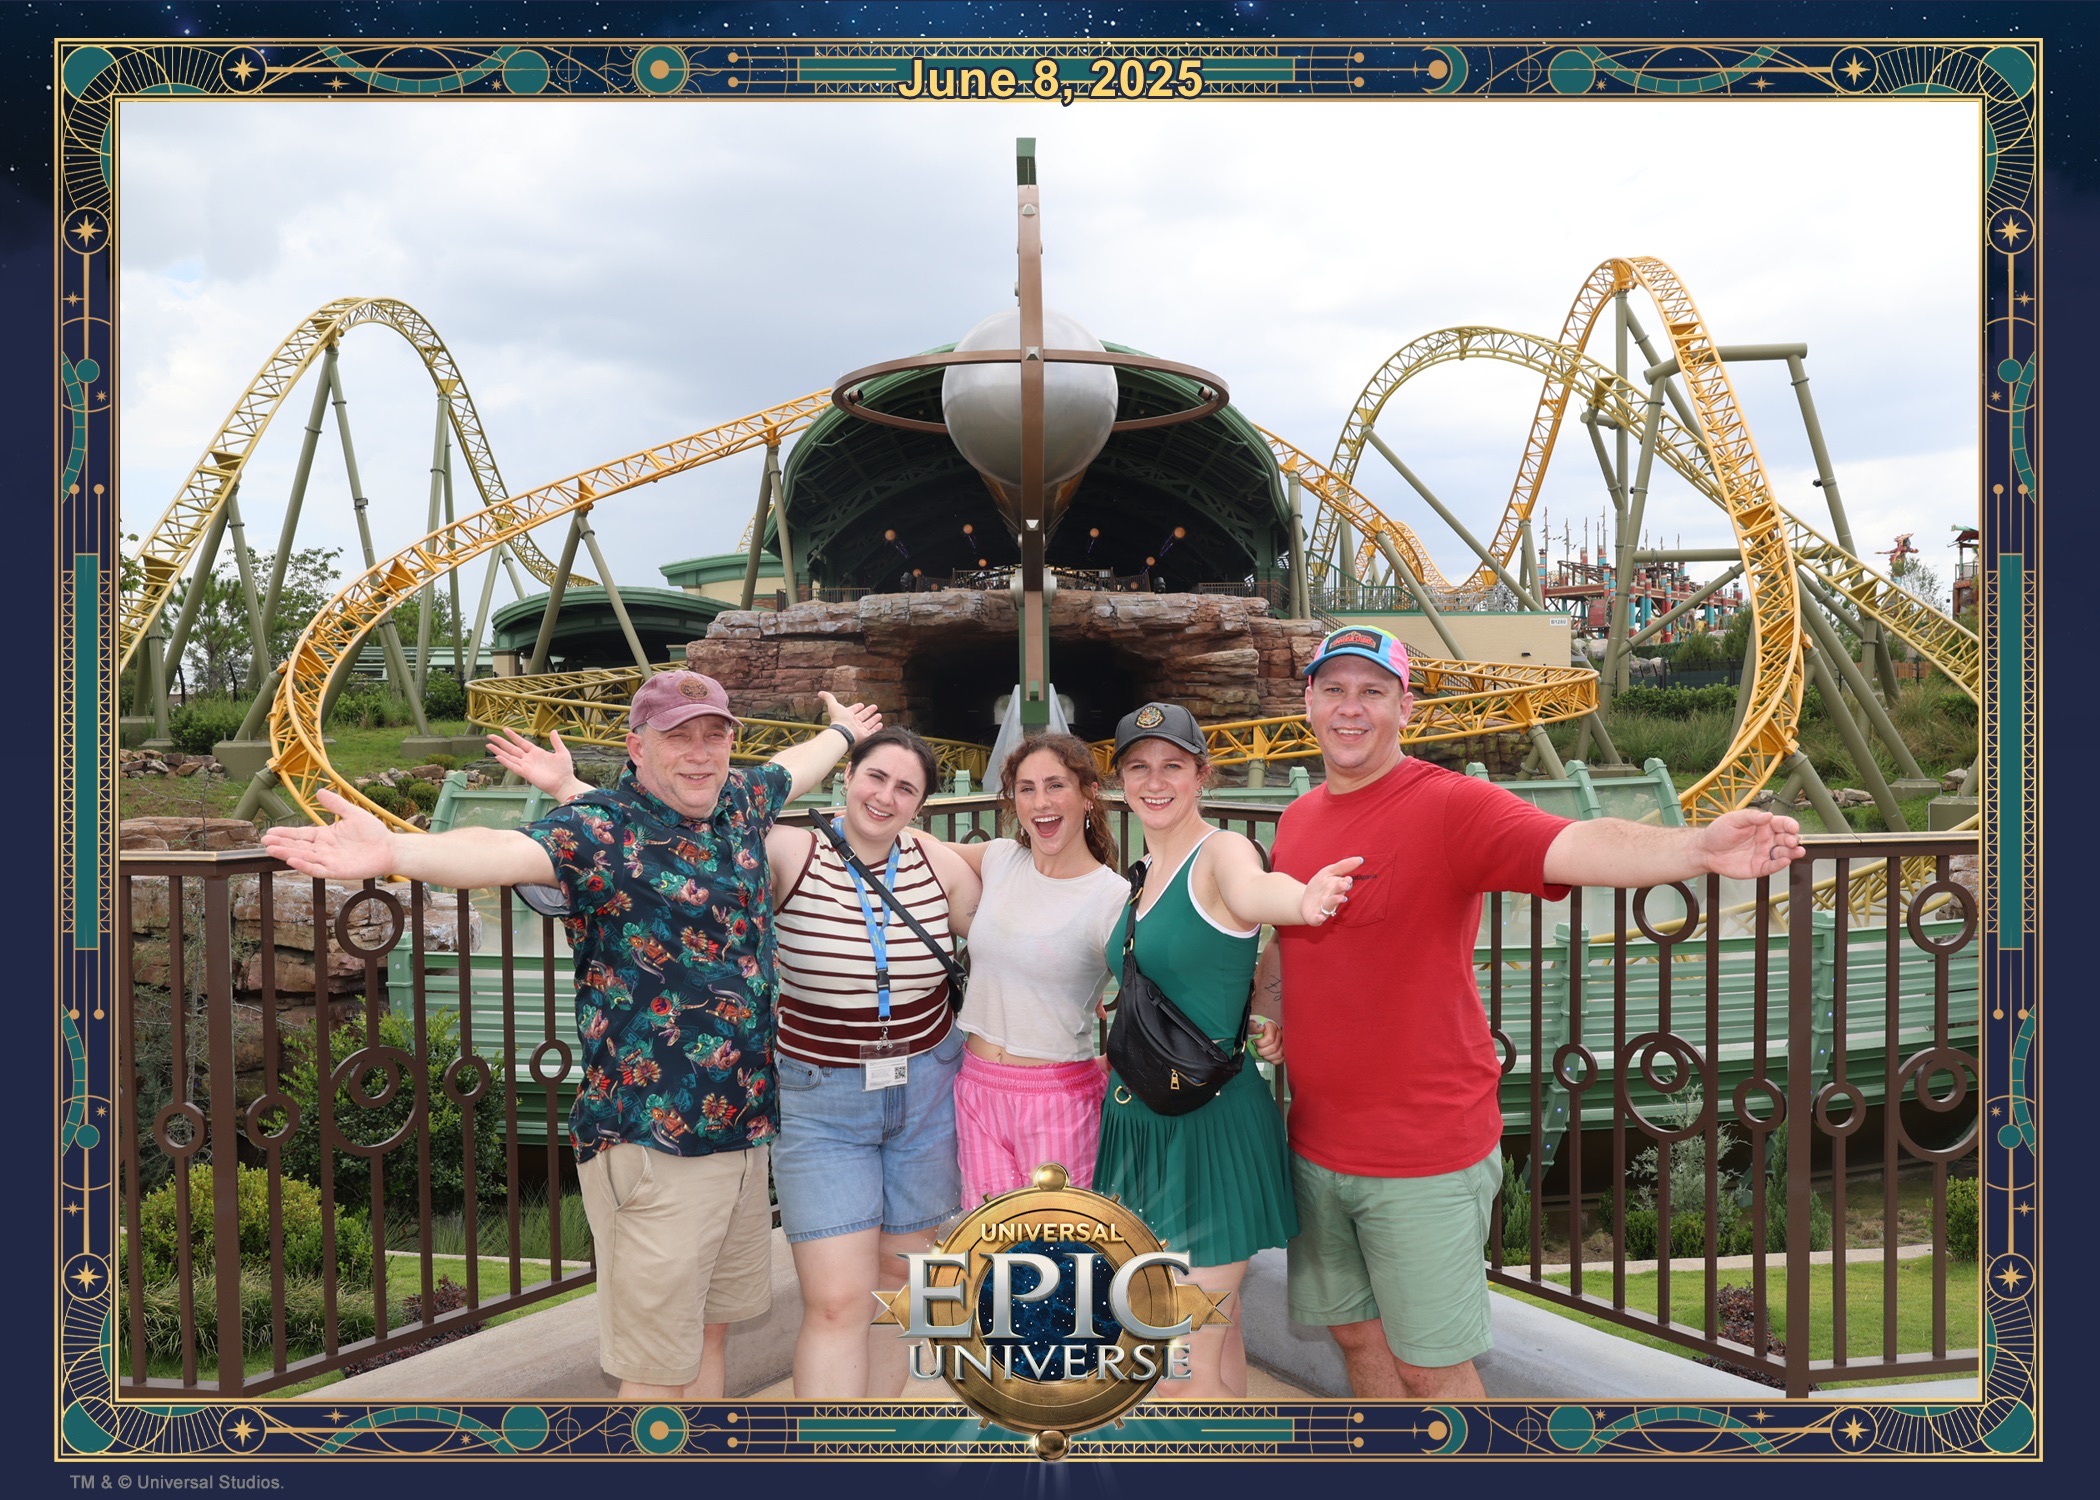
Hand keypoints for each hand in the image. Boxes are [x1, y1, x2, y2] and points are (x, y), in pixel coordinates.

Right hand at [261, 788, 397, 879]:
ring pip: (304, 858)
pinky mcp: (337, 871)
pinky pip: (318, 869)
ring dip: (288, 854)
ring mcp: (329, 860)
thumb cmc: (373, 832)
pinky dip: (305, 866)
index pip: (301, 834)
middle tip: (265, 841)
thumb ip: (335, 804)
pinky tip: (293, 860)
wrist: (389, 848)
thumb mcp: (352, 813)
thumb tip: (319, 791)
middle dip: (281, 844)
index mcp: (325, 836)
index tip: (270, 832)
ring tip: (272, 849)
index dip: (285, 833)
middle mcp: (324, 849)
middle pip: (298, 846)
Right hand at [486, 727, 575, 795]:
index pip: (522, 742)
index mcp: (536, 752)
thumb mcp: (562, 752)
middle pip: (511, 748)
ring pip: (509, 757)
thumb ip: (556, 742)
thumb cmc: (564, 769)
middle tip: (490, 736)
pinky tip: (497, 757)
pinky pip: (513, 766)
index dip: (513, 736)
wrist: (564, 783)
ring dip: (499, 751)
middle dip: (501, 742)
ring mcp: (526, 766)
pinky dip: (505, 762)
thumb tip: (553, 731)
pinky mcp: (526, 773)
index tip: (505, 729)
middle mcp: (529, 758)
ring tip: (489, 745)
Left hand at [818, 690, 881, 743]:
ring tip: (879, 715)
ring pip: (868, 723)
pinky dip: (876, 728)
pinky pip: (872, 731)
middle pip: (862, 716)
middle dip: (868, 711)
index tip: (861, 704)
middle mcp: (854, 723)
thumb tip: (820, 692)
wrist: (843, 732)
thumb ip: (828, 698)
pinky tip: (881, 724)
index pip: (853, 710)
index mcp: (847, 716)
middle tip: (874, 706)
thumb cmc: (838, 719)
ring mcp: (859, 729)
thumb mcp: (834, 705)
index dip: (857, 707)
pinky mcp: (864, 735)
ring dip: (874, 719)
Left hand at [1251, 1016, 1283, 1063]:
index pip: (1270, 1039)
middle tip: (1257, 1048)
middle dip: (1262, 1051)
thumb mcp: (1250, 1026)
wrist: (1257, 1033)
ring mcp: (1282, 1043)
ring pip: (1279, 1054)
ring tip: (1262, 1052)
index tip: (1254, 1041)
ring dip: (1267, 1056)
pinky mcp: (1283, 1050)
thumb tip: (1261, 1028)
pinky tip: (1267, 1056)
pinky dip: (1273, 1060)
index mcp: (1272, 1027)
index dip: (1260, 1043)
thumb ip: (1254, 1026)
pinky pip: (1281, 1059)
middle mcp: (1279, 1034)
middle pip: (1274, 1048)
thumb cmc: (1254, 1030)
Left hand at [1299, 856, 1364, 926]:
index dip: (1345, 882)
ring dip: (1334, 901)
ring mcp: (1324, 909)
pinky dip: (1319, 919)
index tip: (1347, 879)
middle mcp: (1332, 899)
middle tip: (1344, 885)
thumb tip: (1360, 859)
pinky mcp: (1315, 917)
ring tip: (1339, 898)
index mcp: (1336, 889)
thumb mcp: (1327, 872)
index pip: (1343, 885)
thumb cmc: (1320, 886)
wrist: (1304, 901)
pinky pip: (1318, 919)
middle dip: (1340, 890)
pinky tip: (1320, 917)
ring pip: (1330, 906)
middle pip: (1338, 894)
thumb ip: (1343, 866)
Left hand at [1697, 808, 1806, 879]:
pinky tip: (1785, 861)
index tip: (1793, 827)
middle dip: (1793, 839)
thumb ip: (1751, 816)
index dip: (1790, 825)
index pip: (1782, 824)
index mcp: (1763, 825)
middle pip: (1786, 839)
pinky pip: (1772, 866)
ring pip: (1784, 853)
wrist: (1706, 850)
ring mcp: (1764, 853)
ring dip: (1792, 852)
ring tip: (1797, 851)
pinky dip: (1780, 864)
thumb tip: (1768, 815)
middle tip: (1792, 840)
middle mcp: (1766, 839)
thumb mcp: (1734, 819)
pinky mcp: (1759, 867)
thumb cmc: (1719, 832)